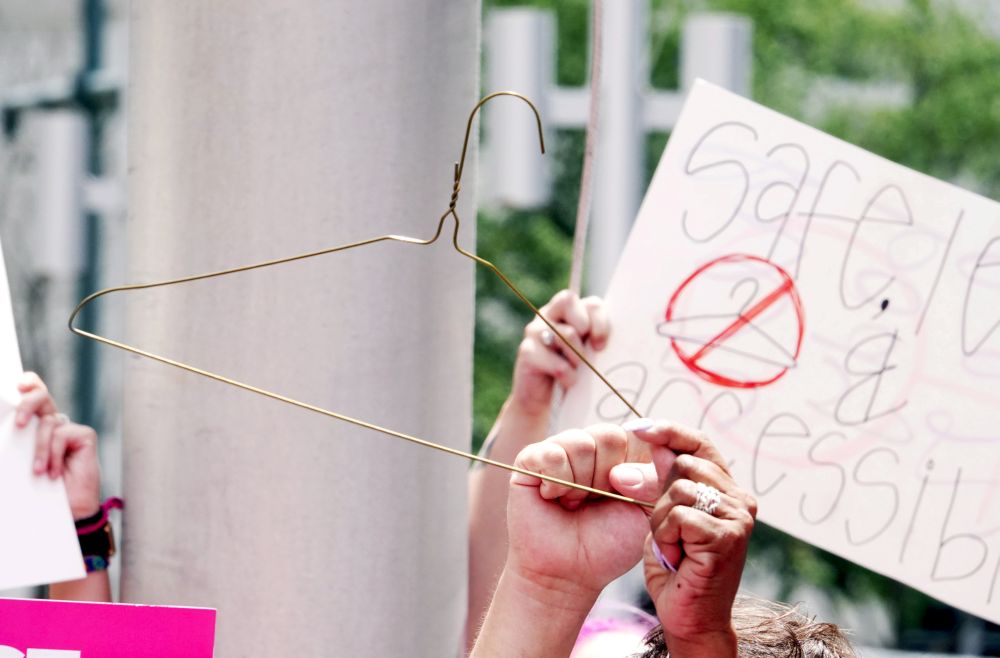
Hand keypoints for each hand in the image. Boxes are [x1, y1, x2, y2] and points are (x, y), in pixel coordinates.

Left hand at [16, 372, 101, 519]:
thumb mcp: (21, 462)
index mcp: (37, 426)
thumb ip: (18, 442)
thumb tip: (7, 427)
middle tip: (20, 424)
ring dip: (40, 450)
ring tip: (39, 472)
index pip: (33, 396)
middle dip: (28, 404)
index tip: (17, 386)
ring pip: (48, 423)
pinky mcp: (84, 436)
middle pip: (41, 397)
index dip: (29, 384)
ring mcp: (71, 429)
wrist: (68, 510)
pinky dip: (53, 454)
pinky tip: (55, 473)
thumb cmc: (42, 489)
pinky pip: (61, 435)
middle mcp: (54, 423)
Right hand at [505, 424, 660, 601]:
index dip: (641, 449)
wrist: (569, 572)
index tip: (642, 476)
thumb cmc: (608, 544)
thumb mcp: (648, 512)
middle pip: (610, 436)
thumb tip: (662, 448)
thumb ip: (661, 478)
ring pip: (581, 443)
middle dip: (608, 476)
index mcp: (623, 454)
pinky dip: (556, 482)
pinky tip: (553, 499)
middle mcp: (592, 446)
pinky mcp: (531, 459)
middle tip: (598, 501)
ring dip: (581, 483)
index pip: (640, 431)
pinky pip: (551, 454)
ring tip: (574, 504)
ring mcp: (560, 449)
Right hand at [512, 291, 608, 415]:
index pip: (590, 303)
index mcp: (566, 311)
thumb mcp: (589, 354)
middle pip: (568, 301)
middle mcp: (547, 315)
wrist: (544, 403)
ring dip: (578, 358)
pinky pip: (557, 363)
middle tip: (590, 350)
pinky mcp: (526, 351)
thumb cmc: (573, 374)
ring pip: (566, 334)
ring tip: (576, 371)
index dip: (600, 321)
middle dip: (585, 327)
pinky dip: (568, 377)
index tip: (602, 345)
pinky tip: (567, 383)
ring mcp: (534, 331)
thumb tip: (615, 339)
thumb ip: (596, 339)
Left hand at [628, 420, 755, 657]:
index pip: (699, 443)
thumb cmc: (677, 567)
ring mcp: (738, 517)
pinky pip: (679, 516)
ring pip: (678, 490)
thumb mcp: (663, 515)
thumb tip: (652, 442)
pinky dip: (666, 536)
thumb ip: (662, 480)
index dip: (668, 431)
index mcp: (726, 489)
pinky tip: (677, 557)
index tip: (636, 427)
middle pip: (683, 464)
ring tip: (673, 547)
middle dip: (657, 494)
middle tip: (664, 531)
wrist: (691, 618)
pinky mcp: (727, 536)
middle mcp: (740, 499)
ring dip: (661, 521)